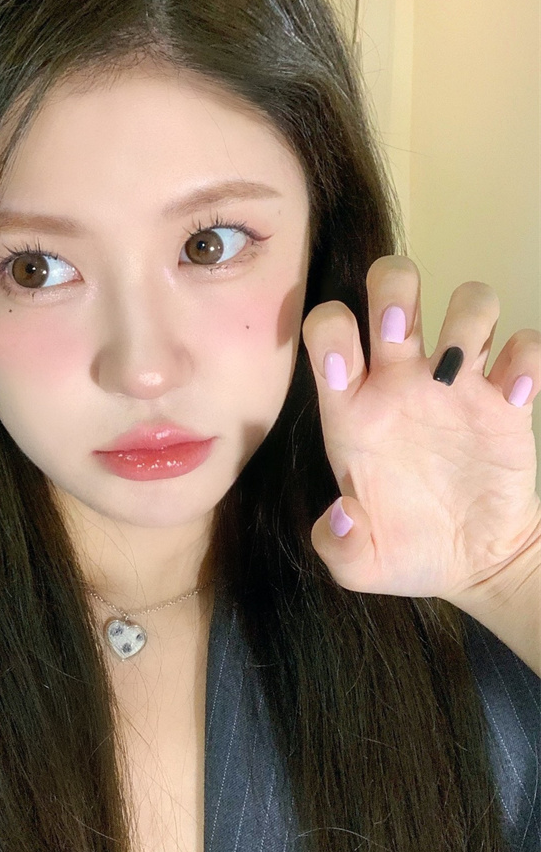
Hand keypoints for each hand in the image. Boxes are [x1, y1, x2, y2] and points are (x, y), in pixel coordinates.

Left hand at [301, 255, 540, 606]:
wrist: (474, 563)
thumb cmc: (406, 549)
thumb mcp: (359, 564)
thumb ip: (337, 545)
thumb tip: (342, 512)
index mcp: (355, 408)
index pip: (329, 332)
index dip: (330, 332)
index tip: (346, 369)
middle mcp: (402, 381)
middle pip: (394, 287)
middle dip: (395, 290)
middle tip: (401, 332)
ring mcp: (458, 385)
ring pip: (468, 302)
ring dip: (467, 317)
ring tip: (460, 368)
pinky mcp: (510, 400)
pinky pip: (526, 347)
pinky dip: (525, 360)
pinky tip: (515, 398)